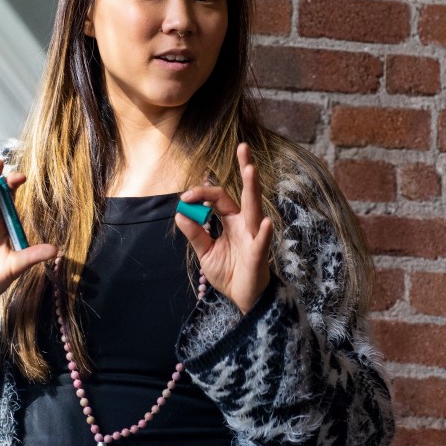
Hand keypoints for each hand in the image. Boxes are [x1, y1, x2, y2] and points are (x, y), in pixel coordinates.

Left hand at [175, 143, 272, 313]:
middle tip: (243, 147)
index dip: (202, 193)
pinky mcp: (259, 255)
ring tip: (251, 170)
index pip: (219, 198)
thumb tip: (179, 214)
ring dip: (253, 189)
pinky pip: (262, 242)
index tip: (185, 198)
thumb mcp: (206, 253)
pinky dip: (264, 233)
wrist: (244, 298)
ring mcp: (255, 237)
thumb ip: (195, 234)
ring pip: (255, 209)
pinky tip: (266, 223)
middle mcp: (246, 224)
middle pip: (245, 193)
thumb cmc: (229, 272)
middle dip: (245, 169)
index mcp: (232, 221)